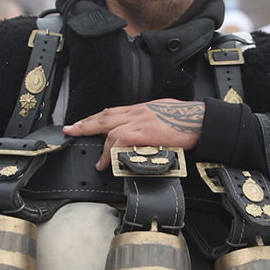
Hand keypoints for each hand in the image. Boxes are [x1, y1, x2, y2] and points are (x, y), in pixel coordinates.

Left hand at [64, 99, 204, 170]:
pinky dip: (111, 150)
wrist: (201, 120)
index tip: (81, 122)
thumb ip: (148, 122)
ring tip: (95, 160)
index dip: (94, 117)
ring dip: (98, 144)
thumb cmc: (186, 118)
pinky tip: (108, 160)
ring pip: (109, 129)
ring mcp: (140, 121)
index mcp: (140, 108)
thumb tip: (141, 132)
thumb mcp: (162, 114)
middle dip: (84, 124)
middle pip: (104, 116)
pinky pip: (121, 139)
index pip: (111, 111)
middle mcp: (137, 112)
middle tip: (69, 130)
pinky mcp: (145, 133)